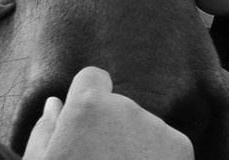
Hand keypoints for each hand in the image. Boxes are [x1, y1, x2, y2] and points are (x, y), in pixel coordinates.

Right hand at [23, 66, 191, 159]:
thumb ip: (46, 131)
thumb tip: (56, 103)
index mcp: (89, 109)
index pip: (93, 78)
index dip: (87, 99)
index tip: (83, 123)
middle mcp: (128, 109)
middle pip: (119, 108)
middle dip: (110, 128)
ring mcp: (159, 128)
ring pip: (143, 127)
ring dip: (134, 145)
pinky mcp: (182, 148)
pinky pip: (165, 145)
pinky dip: (156, 159)